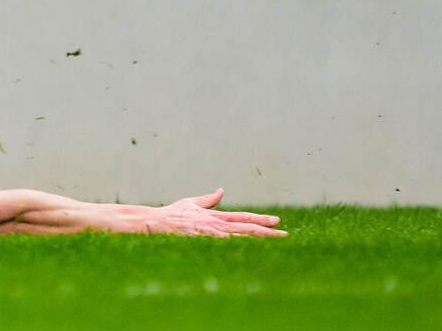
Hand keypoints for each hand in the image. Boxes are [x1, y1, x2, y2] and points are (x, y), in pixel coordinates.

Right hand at [142, 190, 284, 236]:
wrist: (156, 222)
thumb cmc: (172, 214)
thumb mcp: (191, 203)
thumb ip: (208, 199)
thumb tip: (221, 191)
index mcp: (215, 216)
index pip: (243, 217)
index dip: (260, 219)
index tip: (277, 221)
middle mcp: (216, 223)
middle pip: (247, 226)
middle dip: (267, 230)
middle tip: (285, 234)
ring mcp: (211, 233)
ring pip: (241, 236)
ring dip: (259, 239)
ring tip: (275, 241)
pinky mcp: (204, 240)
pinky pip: (226, 245)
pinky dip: (240, 246)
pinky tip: (253, 250)